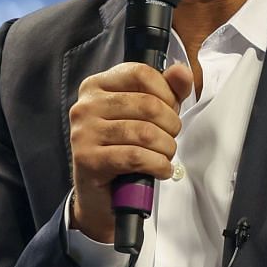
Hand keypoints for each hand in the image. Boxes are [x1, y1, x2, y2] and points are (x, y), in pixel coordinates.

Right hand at [68, 60, 195, 243]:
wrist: (100, 195)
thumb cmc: (124, 148)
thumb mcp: (148, 114)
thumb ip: (168, 89)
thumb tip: (182, 71)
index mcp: (96, 86)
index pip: (140, 73)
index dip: (166, 93)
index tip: (170, 110)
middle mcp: (85, 105)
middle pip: (147, 104)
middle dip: (171, 125)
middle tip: (170, 139)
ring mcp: (83, 132)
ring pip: (144, 133)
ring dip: (166, 148)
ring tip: (165, 156)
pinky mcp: (88, 159)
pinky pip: (135, 157)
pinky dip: (158, 165)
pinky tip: (160, 170)